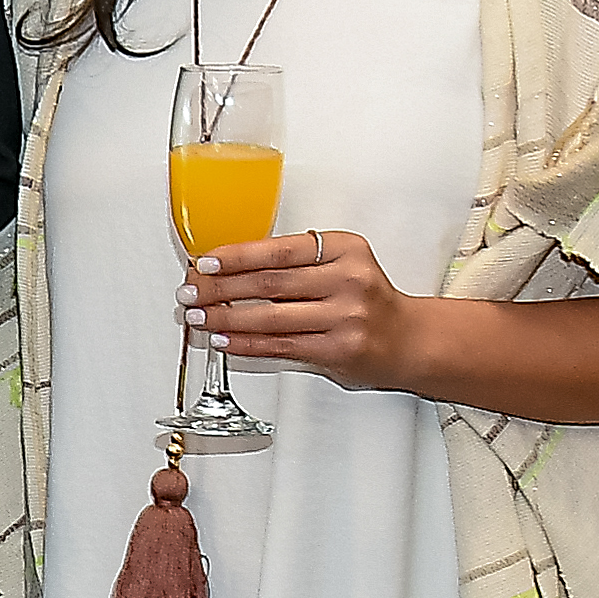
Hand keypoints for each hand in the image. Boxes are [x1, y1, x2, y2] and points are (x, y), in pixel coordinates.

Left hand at [185, 228, 424, 391]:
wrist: (408, 338)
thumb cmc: (365, 299)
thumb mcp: (341, 265)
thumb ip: (295, 263)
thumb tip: (229, 267)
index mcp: (346, 249)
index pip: (279, 250)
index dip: (236, 257)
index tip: (205, 262)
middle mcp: (349, 279)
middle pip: (269, 282)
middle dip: (220, 288)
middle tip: (190, 291)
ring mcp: (346, 316)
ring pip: (270, 316)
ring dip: (225, 317)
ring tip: (198, 316)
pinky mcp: (339, 348)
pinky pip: (280, 345)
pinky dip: (245, 342)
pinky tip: (224, 338)